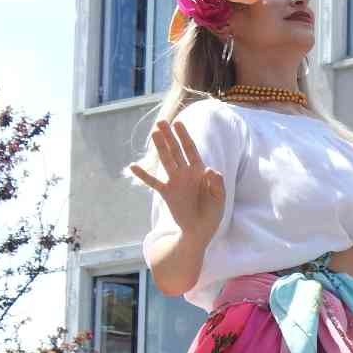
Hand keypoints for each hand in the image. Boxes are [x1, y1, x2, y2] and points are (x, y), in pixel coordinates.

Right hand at [129, 119, 225, 240]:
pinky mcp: (167, 193)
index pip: (191, 150)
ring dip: (160, 147)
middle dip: (170, 136)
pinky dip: (144, 175)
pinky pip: (153, 182)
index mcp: (200, 171)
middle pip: (176, 151)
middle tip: (161, 122)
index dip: (185, 137)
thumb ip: (217, 184)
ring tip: (154, 133)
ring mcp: (175, 182)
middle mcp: (186, 173)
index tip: (178, 123)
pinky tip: (133, 166)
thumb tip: (211, 169)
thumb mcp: (219, 198)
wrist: (200, 230)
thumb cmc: (212, 213)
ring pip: (166, 161)